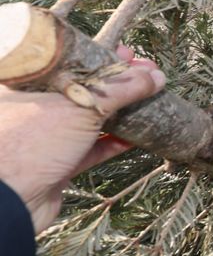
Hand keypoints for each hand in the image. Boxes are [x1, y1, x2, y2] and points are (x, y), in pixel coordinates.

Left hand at [0, 46, 164, 232]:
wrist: (11, 202)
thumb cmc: (31, 143)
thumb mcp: (80, 107)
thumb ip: (120, 90)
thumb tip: (154, 77)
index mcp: (28, 85)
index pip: (70, 60)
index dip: (101, 54)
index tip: (128, 53)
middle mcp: (34, 108)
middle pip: (83, 89)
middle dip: (117, 84)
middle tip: (145, 76)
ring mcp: (45, 137)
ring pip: (89, 119)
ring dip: (120, 113)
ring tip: (148, 101)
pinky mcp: (57, 163)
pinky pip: (91, 147)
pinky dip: (113, 142)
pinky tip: (135, 136)